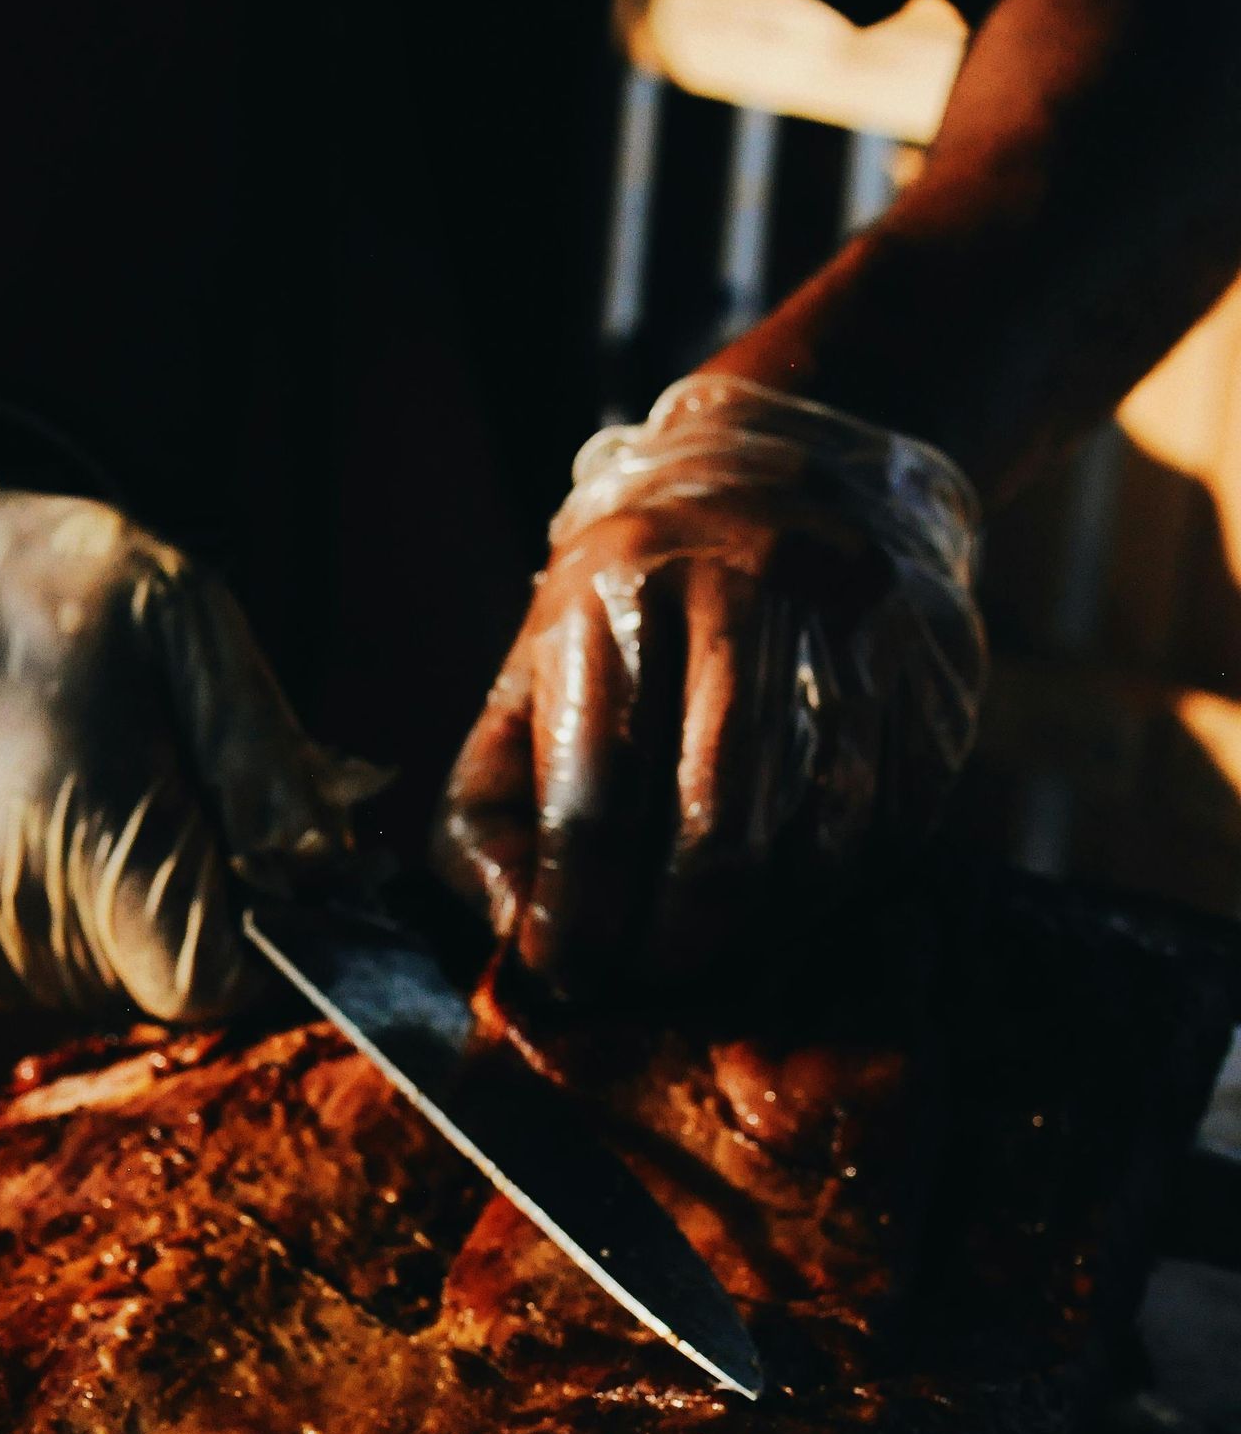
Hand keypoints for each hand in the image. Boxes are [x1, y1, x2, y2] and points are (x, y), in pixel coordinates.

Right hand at [0, 450, 370, 1019]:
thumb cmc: (51, 589)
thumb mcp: (186, 615)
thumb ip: (265, 755)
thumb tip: (321, 875)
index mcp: (80, 817)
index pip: (208, 977)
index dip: (260, 939)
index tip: (266, 866)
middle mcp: (6, 903)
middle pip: (165, 983)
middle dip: (202, 911)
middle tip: (186, 804)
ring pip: (112, 985)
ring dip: (140, 914)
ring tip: (115, 801)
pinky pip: (54, 975)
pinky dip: (81, 919)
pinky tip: (56, 826)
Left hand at [434, 377, 985, 996]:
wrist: (803, 455)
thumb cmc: (636, 601)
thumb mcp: (536, 666)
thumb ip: (497, 803)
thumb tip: (514, 934)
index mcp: (624, 590)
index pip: (593, 799)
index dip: (574, 914)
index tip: (564, 973)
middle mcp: (752, 595)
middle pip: (715, 835)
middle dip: (673, 942)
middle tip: (650, 979)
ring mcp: (861, 630)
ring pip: (814, 845)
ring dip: (757, 930)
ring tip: (715, 947)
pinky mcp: (936, 671)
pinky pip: (889, 827)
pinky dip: (832, 889)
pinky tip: (788, 893)